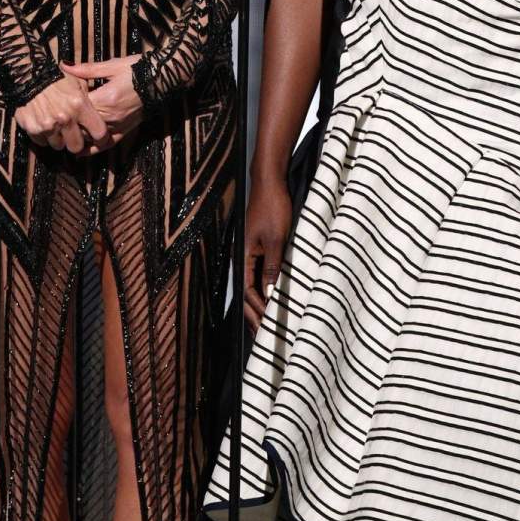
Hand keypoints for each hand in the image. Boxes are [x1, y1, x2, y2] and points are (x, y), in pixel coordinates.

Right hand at [15, 74, 112, 153]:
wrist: (28, 74)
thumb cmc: (56, 77)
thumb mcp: (78, 81)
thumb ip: (89, 99)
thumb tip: (100, 111)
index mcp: (80, 106)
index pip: (99, 133)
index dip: (100, 137)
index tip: (97, 137)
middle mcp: (65, 118)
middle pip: (76, 146)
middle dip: (76, 142)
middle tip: (73, 135)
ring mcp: (48, 125)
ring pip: (58, 146)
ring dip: (58, 139)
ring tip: (56, 127)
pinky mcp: (33, 128)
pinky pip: (42, 142)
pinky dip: (43, 137)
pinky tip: (44, 124)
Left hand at [59, 55, 143, 154]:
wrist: (162, 78)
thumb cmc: (137, 68)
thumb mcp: (112, 65)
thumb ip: (86, 69)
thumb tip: (64, 65)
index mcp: (105, 98)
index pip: (77, 107)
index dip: (65, 106)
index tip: (55, 102)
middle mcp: (110, 115)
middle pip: (81, 125)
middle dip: (67, 125)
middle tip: (53, 123)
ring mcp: (118, 125)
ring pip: (91, 137)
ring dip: (76, 137)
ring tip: (61, 137)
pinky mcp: (125, 130)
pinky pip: (107, 144)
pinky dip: (93, 150)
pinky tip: (81, 153)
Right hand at [243, 174, 291, 334]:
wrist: (270, 182)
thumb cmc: (272, 207)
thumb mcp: (276, 239)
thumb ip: (272, 267)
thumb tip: (270, 294)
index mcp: (243, 257)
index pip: (248, 292)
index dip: (257, 312)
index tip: (267, 330)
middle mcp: (243, 257)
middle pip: (247, 293)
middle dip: (255, 315)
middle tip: (265, 338)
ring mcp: (250, 252)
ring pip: (253, 285)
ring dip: (260, 305)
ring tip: (267, 325)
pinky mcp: (259, 246)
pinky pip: (260, 274)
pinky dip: (265, 289)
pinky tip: (273, 297)